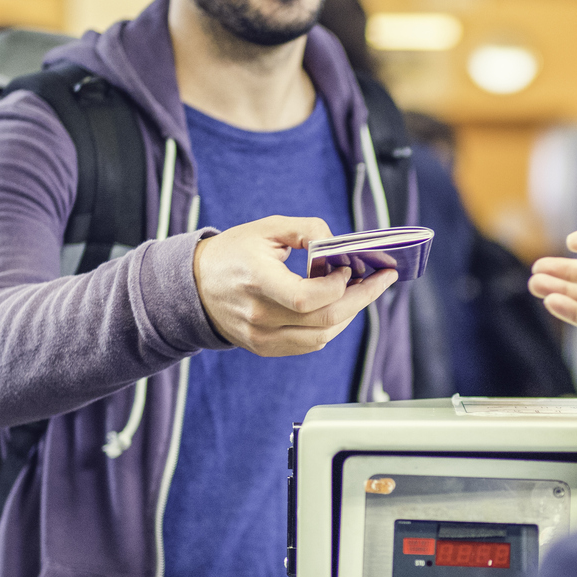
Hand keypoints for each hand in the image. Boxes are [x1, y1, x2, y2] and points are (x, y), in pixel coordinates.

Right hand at [192, 216, 396, 356]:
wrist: (194, 287)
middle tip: (382, 279)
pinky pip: (310, 344)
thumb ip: (307, 229)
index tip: (348, 267)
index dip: (337, 285)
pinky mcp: (265, 348)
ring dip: (350, 314)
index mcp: (256, 280)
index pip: (307, 297)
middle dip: (361, 298)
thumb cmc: (234, 252)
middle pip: (323, 320)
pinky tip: (341, 307)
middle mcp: (258, 315)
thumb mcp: (267, 228)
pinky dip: (332, 326)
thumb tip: (339, 246)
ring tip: (363, 291)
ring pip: (322, 336)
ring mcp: (261, 337)